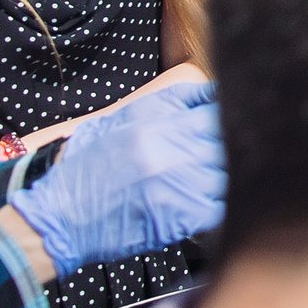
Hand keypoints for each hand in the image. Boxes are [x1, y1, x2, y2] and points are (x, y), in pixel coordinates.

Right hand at [10, 84, 224, 278]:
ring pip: (228, 172)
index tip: (245, 118)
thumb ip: (170, 103)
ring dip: (232, 174)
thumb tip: (212, 91)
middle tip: (250, 147)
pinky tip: (223, 201)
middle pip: (227, 140)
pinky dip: (223, 202)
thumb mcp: (122, 119)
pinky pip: (219, 206)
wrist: (57, 215)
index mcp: (156, 121)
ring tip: (237, 175)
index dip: (233, 114)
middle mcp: (168, 148)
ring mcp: (174, 183)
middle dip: (239, 144)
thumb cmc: (89, 168)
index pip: (215, 108)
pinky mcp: (176, 216)